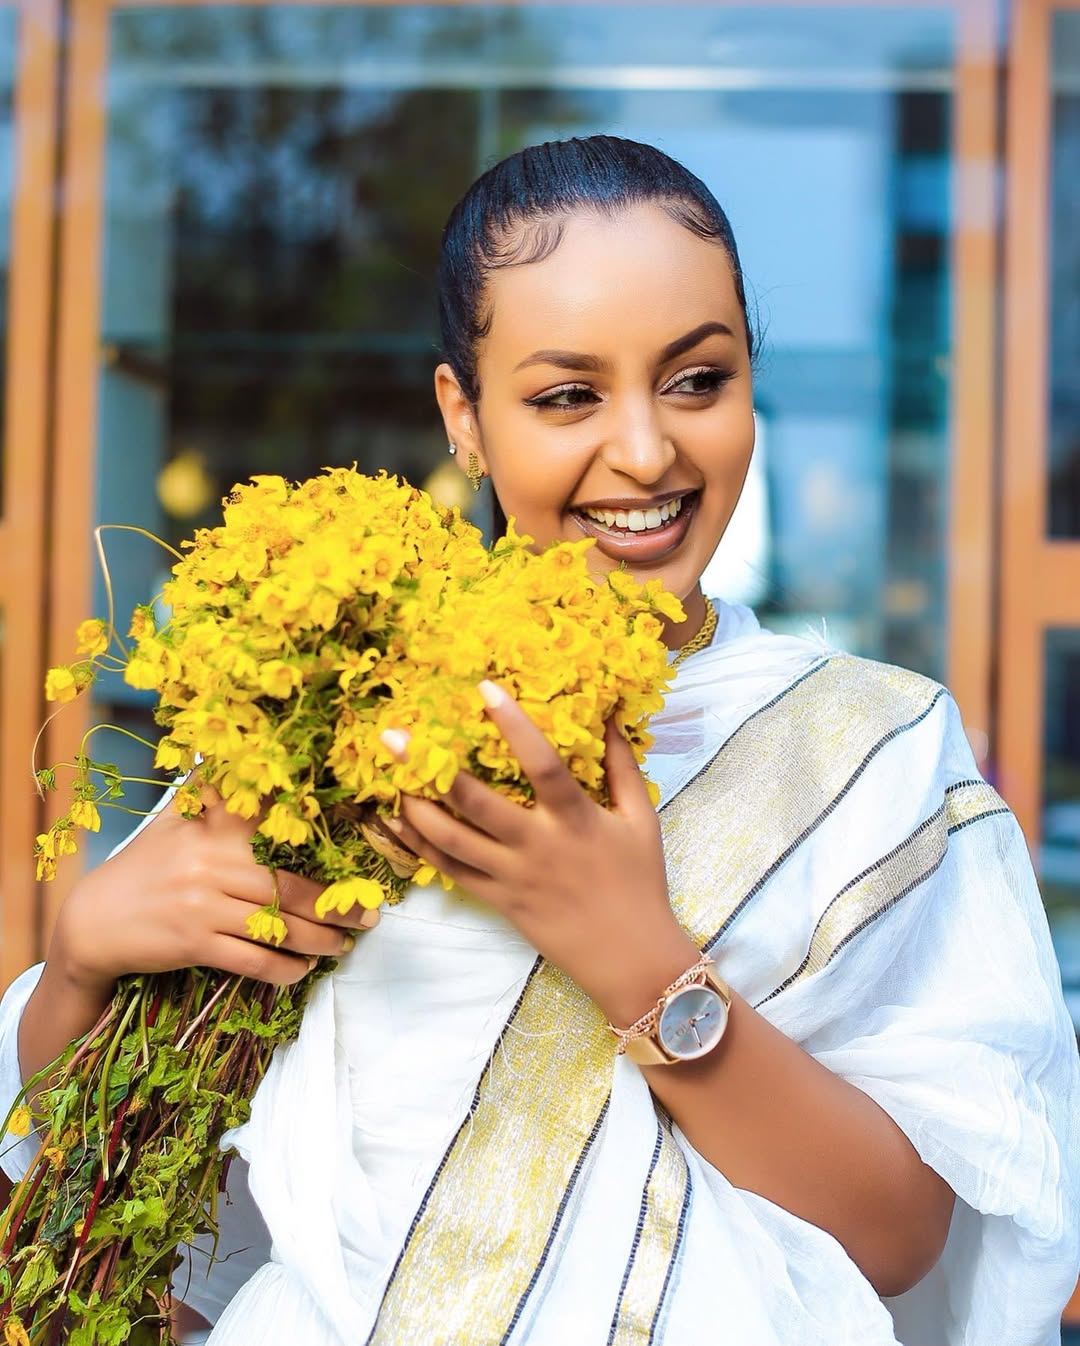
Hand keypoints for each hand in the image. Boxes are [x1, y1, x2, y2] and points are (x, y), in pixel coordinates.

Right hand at [51, 788, 376, 998]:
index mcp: (215, 830)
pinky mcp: (193, 944)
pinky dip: (283, 969)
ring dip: (319, 941)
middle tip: (369, 916)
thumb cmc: (145, 867)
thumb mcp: (177, 823)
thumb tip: (252, 749)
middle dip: (337, 906)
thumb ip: (215, 796)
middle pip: (292, 887)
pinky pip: (252, 961)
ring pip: (278, 927)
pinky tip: (301, 970)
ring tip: (343, 945)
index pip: (280, 834)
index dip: (326, 848)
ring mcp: (203, 906)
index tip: (362, 861)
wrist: (93, 921)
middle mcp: (212, 864)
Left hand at [383, 682, 696, 1024]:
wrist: (630, 958)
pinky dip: (420, 846)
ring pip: (451, 840)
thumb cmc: (639, 882)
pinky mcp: (497, 901)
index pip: (543, 764)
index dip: (514, 725)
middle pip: (476, 802)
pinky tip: (399, 821)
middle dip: (433, 766)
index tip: (485, 688)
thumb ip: (622, 765)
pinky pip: (450, 871)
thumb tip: (607, 714)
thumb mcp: (641, 819)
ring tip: (390, 776)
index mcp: (576, 820)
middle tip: (395, 734)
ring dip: (416, 807)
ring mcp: (512, 876)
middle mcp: (537, 846)